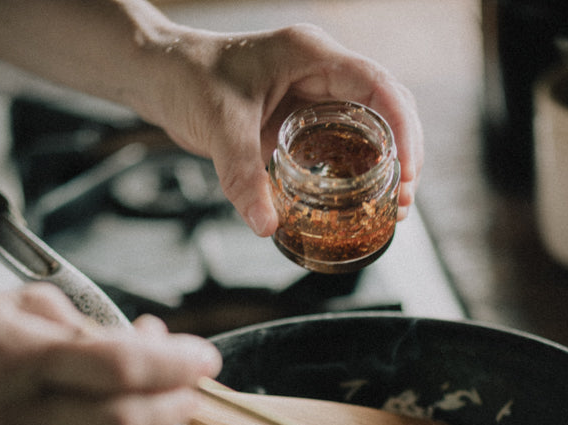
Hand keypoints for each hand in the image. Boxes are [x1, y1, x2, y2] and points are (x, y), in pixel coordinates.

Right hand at [0, 284, 221, 424]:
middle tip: (195, 381)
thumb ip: (95, 326)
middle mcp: (19, 409)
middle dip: (176, 399)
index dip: (173, 364)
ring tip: (176, 401)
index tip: (205, 358)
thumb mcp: (31, 304)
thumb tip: (156, 342)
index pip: (116, 367)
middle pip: (124, 418)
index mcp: (18, 355)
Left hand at [141, 23, 423, 235]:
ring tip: (395, 204)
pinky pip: (345, 140)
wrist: (160, 74)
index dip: (402, 128)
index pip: (378, 85)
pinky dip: (361, 168)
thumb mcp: (217, 125)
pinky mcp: (303, 118)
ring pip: (371, 125)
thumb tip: (267, 226)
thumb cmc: (186, 78)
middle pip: (388, 106)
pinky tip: (363, 197)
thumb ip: (242, 176)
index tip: (408, 170)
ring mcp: (315, 94)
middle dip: (406, 151)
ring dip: (389, 163)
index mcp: (311, 56)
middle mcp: (321, 71)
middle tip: (405, 198)